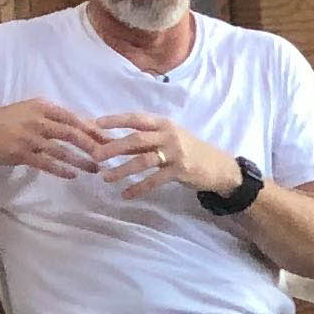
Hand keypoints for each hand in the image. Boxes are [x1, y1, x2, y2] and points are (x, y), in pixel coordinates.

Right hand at [0, 98, 114, 182]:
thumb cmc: (10, 120)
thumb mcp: (32, 110)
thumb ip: (55, 118)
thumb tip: (85, 126)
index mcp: (43, 107)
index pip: (74, 118)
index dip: (94, 129)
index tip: (110, 139)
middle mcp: (38, 120)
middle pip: (72, 133)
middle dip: (93, 145)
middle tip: (109, 156)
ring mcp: (29, 137)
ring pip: (61, 150)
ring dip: (81, 160)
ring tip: (96, 169)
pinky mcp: (21, 153)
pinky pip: (46, 163)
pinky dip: (61, 169)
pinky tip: (74, 175)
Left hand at [93, 112, 239, 199]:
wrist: (218, 166)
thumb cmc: (189, 150)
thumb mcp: (169, 138)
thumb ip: (146, 139)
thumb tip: (113, 142)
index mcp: (164, 124)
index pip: (136, 118)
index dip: (116, 120)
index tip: (96, 123)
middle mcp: (169, 135)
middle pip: (136, 139)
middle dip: (113, 147)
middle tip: (95, 156)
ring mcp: (176, 153)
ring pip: (143, 161)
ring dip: (122, 170)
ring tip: (106, 178)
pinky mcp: (180, 171)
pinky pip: (155, 180)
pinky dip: (139, 188)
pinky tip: (125, 195)